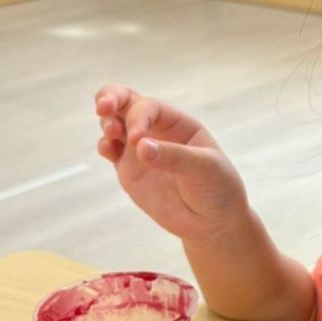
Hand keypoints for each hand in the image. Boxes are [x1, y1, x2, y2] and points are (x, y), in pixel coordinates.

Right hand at [94, 84, 248, 243]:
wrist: (213, 222)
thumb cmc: (218, 189)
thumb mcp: (205, 169)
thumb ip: (175, 157)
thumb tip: (140, 147)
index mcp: (179, 123)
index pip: (151, 108)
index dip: (139, 117)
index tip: (137, 139)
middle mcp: (157, 131)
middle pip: (127, 102)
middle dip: (111, 97)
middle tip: (103, 106)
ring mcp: (140, 149)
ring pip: (114, 123)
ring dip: (107, 123)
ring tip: (111, 134)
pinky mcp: (130, 170)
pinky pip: (110, 150)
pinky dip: (104, 145)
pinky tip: (107, 149)